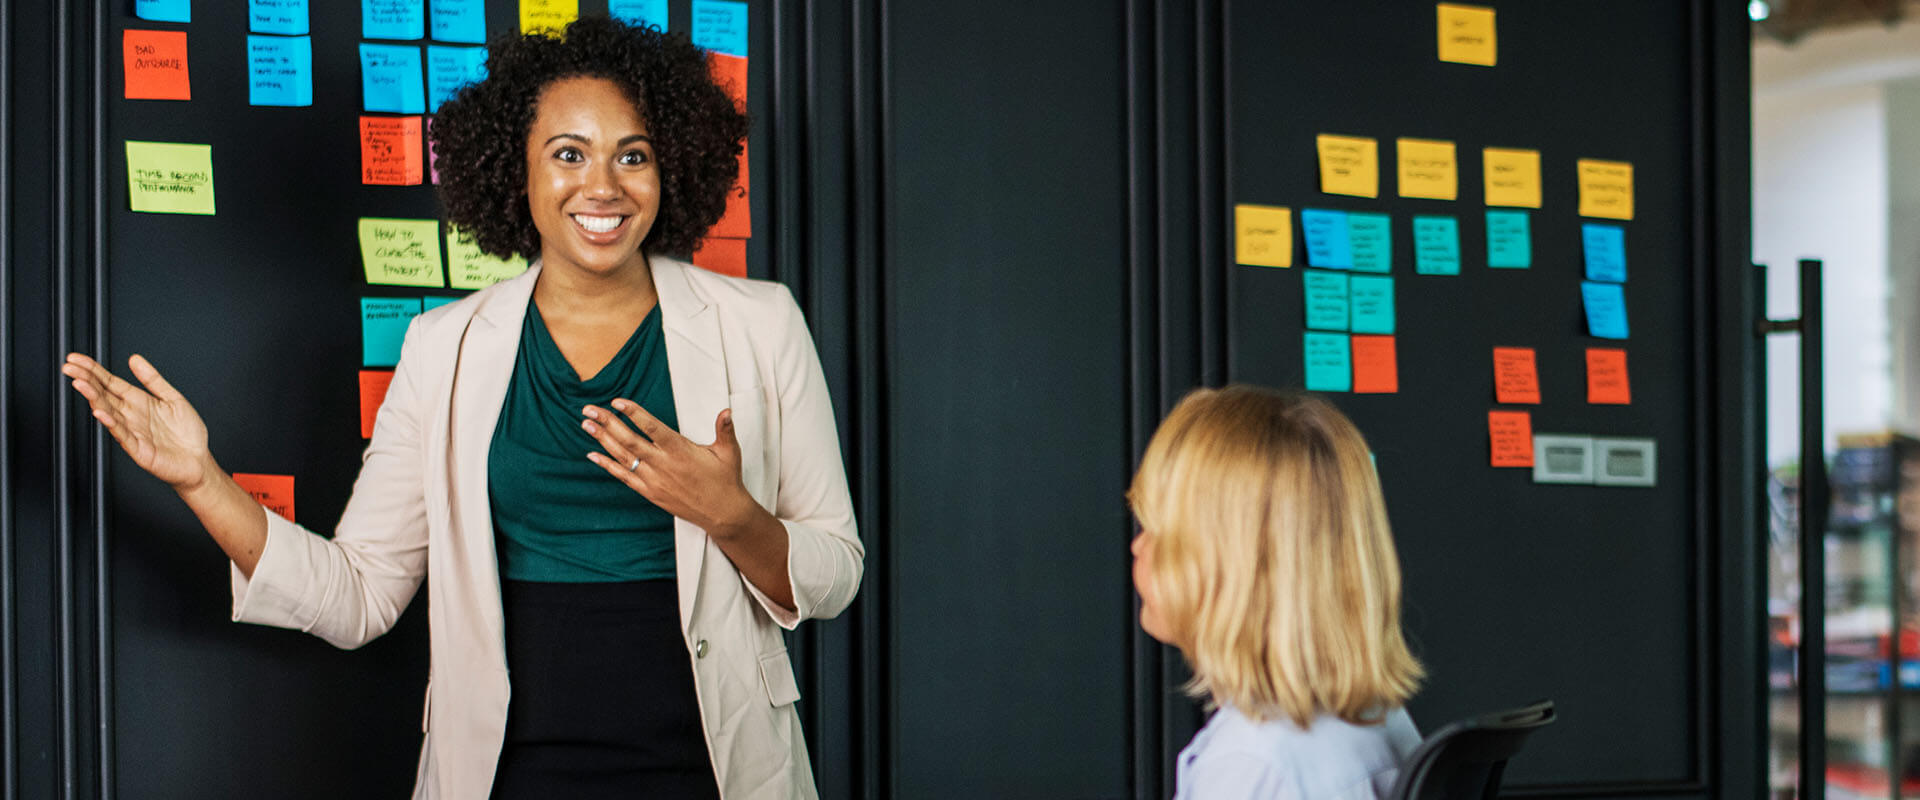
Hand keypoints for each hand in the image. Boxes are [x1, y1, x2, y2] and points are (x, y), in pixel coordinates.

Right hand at [62, 353, 217, 490]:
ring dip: (94, 398)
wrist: (198, 460)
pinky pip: (122, 434)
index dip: (93, 370)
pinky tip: (101, 412)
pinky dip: (112, 423)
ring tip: (80, 384)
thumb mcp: (173, 398)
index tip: (76, 359)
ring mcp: (132, 431)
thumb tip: (134, 358)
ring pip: (108, 412)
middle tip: (69, 367)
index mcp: (138, 402)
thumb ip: (153, 379)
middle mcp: (131, 415)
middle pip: (104, 394)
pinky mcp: (138, 449)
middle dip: (86, 380)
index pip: (110, 383)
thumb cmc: (186, 434)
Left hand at [581, 400, 763, 535]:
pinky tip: (593, 455)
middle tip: (589, 410)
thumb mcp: (729, 452)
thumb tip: (726, 412)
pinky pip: (624, 477)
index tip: (617, 402)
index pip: (651, 427)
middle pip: (629, 440)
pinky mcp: (650, 493)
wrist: (722, 514)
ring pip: (623, 457)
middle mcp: (663, 465)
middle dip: (607, 423)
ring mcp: (654, 480)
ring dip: (603, 440)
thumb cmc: (725, 481)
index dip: (633, 414)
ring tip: (587, 425)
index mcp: (680, 450)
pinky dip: (607, 466)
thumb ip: (724, 429)